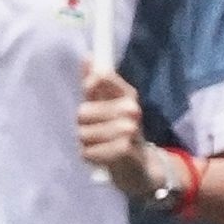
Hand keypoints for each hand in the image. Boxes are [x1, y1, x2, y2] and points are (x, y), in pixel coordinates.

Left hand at [78, 62, 158, 194]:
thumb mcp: (108, 106)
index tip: (89, 94)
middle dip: (84, 126)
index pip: (101, 77)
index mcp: (127, 95)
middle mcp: (131, 109)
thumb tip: (88, 57)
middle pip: (82, 112)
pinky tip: (104, 158)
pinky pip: (87, 152)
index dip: (89, 86)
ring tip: (102, 146)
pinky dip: (91, 157)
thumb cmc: (119, 132)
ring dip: (87, 144)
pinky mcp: (122, 150)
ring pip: (82, 134)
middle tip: (100, 132)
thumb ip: (95, 84)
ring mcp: (128, 130)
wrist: (140, 167)